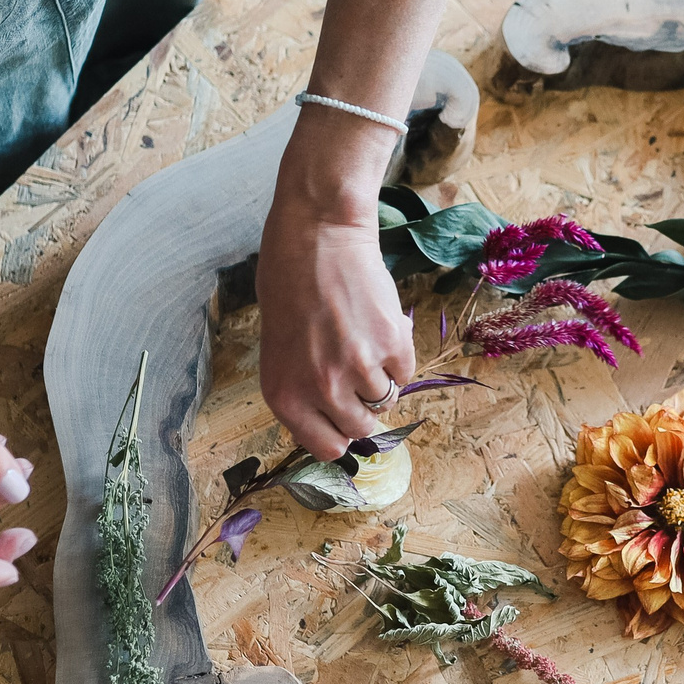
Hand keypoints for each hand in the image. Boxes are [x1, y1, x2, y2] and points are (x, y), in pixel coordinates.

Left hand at [257, 197, 415, 461]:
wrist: (318, 236)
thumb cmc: (288, 282)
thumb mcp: (279, 347)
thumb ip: (301, 387)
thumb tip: (333, 417)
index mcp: (284, 394)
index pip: (325, 447)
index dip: (338, 432)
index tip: (342, 417)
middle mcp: (320, 389)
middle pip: (360, 428)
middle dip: (362, 407)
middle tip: (356, 376)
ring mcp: (359, 368)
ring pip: (385, 400)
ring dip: (380, 378)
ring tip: (364, 342)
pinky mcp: (392, 344)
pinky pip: (405, 372)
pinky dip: (397, 356)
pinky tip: (378, 327)